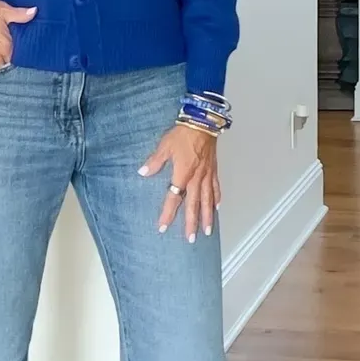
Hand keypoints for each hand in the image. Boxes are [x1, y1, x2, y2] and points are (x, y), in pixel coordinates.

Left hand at [139, 124, 220, 241]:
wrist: (203, 122)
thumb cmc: (184, 133)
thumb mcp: (165, 146)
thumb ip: (155, 162)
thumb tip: (143, 172)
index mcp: (183, 174)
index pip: (174, 199)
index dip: (168, 213)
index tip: (163, 226)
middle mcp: (197, 178)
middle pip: (194, 205)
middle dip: (192, 223)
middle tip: (191, 238)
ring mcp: (207, 175)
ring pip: (208, 200)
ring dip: (207, 216)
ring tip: (208, 230)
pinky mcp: (213, 170)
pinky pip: (216, 188)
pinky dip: (217, 198)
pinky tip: (217, 207)